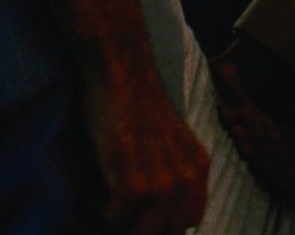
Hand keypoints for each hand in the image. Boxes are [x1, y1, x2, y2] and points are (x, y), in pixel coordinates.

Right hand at [84, 60, 208, 234]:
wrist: (122, 75)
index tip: (143, 216)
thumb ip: (175, 173)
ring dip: (121, 224)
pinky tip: (96, 193)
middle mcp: (186, 179)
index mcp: (198, 168)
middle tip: (121, 213)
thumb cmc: (138, 105)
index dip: (165, 223)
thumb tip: (162, 210)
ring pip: (143, 232)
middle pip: (168, 231)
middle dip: (142, 228)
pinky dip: (100, 212)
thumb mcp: (172, 143)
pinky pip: (113, 220)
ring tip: (108, 204)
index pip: (190, 220)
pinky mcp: (133, 184)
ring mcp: (162, 184)